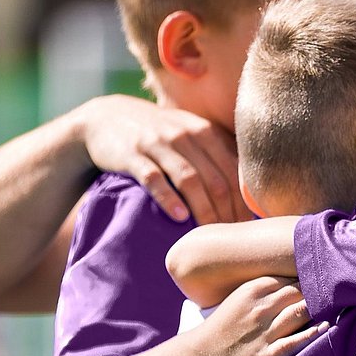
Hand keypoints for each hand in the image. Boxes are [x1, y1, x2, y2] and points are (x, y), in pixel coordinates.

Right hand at [74, 95, 246, 223]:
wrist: (107, 117)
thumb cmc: (159, 134)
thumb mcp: (190, 135)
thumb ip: (217, 155)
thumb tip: (248, 192)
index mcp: (205, 132)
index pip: (234, 171)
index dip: (242, 202)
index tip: (246, 227)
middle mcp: (185, 135)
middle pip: (215, 179)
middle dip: (226, 212)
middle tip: (230, 238)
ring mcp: (158, 143)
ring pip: (189, 179)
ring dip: (203, 210)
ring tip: (209, 235)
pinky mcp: (132, 154)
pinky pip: (154, 178)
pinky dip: (168, 198)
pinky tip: (179, 218)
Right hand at [188, 276, 327, 355]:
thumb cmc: (225, 324)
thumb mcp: (241, 296)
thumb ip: (268, 285)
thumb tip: (299, 274)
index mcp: (253, 289)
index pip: (292, 276)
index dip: (312, 275)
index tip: (328, 273)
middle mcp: (260, 308)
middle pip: (300, 291)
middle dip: (320, 289)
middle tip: (340, 288)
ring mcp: (264, 331)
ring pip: (300, 312)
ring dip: (320, 308)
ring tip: (339, 304)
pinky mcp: (267, 354)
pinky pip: (295, 341)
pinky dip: (312, 333)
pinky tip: (327, 327)